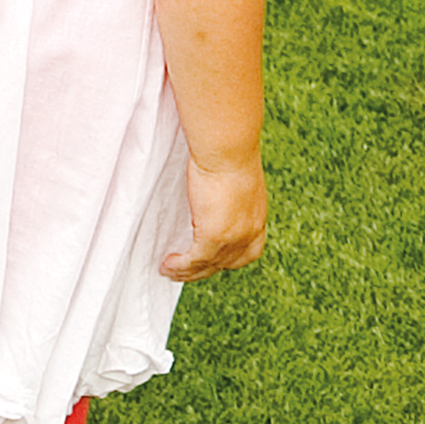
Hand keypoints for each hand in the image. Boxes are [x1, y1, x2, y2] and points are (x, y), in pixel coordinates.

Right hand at [162, 156, 267, 280]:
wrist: (229, 152)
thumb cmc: (231, 159)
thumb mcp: (237, 185)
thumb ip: (230, 202)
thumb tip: (214, 203)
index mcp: (257, 220)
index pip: (248, 252)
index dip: (228, 261)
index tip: (209, 262)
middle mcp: (250, 233)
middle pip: (227, 264)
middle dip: (203, 270)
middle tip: (182, 270)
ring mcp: (234, 238)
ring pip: (207, 265)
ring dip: (186, 272)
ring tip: (168, 270)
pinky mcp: (214, 236)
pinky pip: (194, 260)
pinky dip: (179, 266)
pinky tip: (167, 264)